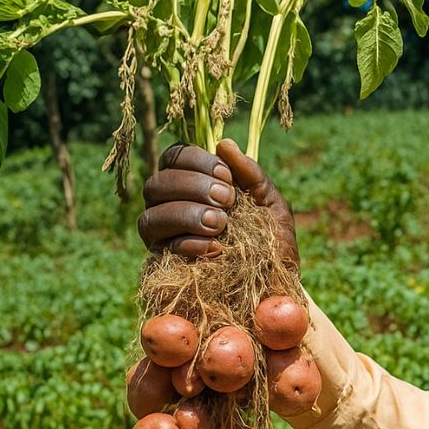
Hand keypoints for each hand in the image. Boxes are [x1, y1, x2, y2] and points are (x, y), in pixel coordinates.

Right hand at [137, 138, 298, 267]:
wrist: (277, 286)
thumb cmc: (273, 241)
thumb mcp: (271, 204)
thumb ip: (251, 174)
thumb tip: (224, 143)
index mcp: (193, 184)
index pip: (173, 157)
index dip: (195, 161)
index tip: (227, 177)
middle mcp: (171, 207)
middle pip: (157, 184)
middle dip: (192, 187)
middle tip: (227, 201)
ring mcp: (165, 237)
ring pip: (152, 215)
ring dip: (187, 214)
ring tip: (221, 224)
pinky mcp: (166, 264)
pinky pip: (162, 248)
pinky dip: (189, 243)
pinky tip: (215, 248)